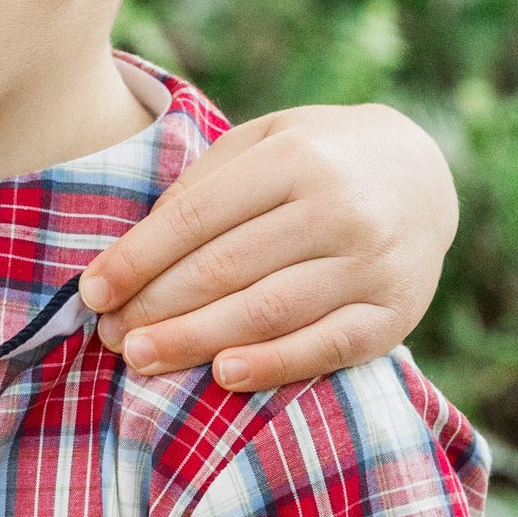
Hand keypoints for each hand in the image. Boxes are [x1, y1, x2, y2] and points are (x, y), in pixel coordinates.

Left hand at [78, 103, 456, 390]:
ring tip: (141, 358)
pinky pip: (323, 346)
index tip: (92, 292)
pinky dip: (272, 364)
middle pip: (224, 268)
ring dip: (195, 340)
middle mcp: (337, 208)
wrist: (425, 174)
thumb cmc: (319, 160)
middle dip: (156, 306)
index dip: (137, 259)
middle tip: (109, 336)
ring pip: (267, 311)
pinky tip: (222, 375)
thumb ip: (206, 184)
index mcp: (295, 158)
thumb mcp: (266, 142)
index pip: (196, 217)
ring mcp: (369, 264)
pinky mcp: (391, 314)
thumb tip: (135, 251)